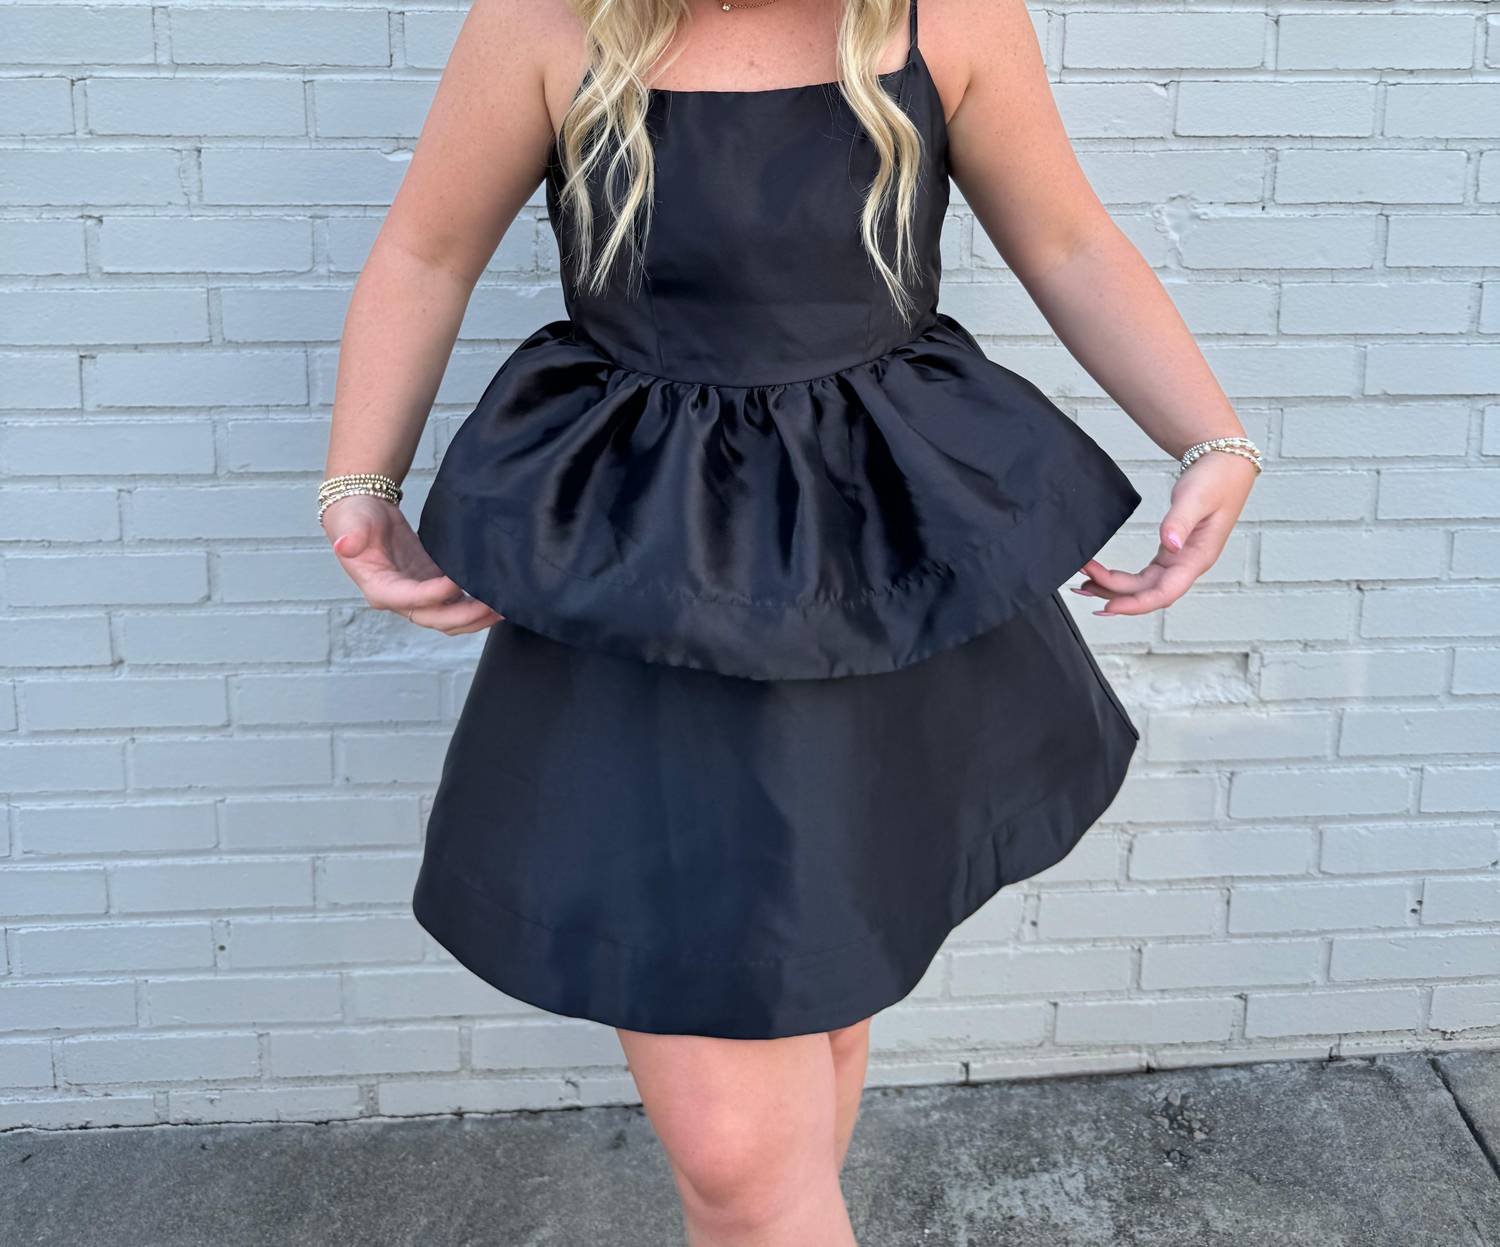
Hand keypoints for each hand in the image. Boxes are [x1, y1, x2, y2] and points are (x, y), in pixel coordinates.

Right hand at [323, 494, 501, 634]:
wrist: (364, 512)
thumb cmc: (356, 517)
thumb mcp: (352, 521)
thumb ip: (351, 535)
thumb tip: (345, 544)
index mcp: (379, 588)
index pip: (409, 599)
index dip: (433, 596)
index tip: (456, 584)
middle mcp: (399, 599)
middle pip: (435, 619)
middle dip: (465, 616)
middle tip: (492, 606)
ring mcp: (417, 596)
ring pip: (448, 618)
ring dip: (475, 617)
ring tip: (502, 607)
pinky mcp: (431, 587)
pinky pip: (455, 605)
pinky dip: (474, 605)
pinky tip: (495, 598)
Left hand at [1070, 450, 1257, 615]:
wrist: (1224, 464)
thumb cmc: (1215, 480)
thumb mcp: (1196, 498)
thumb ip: (1180, 521)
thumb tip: (1170, 545)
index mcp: (1197, 558)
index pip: (1164, 593)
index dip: (1136, 604)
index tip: (1108, 606)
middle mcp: (1188, 565)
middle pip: (1148, 593)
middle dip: (1113, 593)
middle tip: (1080, 586)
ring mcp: (1179, 560)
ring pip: (1143, 587)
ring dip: (1114, 589)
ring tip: (1082, 586)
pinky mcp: (1171, 553)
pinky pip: (1143, 576)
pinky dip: (1121, 579)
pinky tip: (1101, 577)